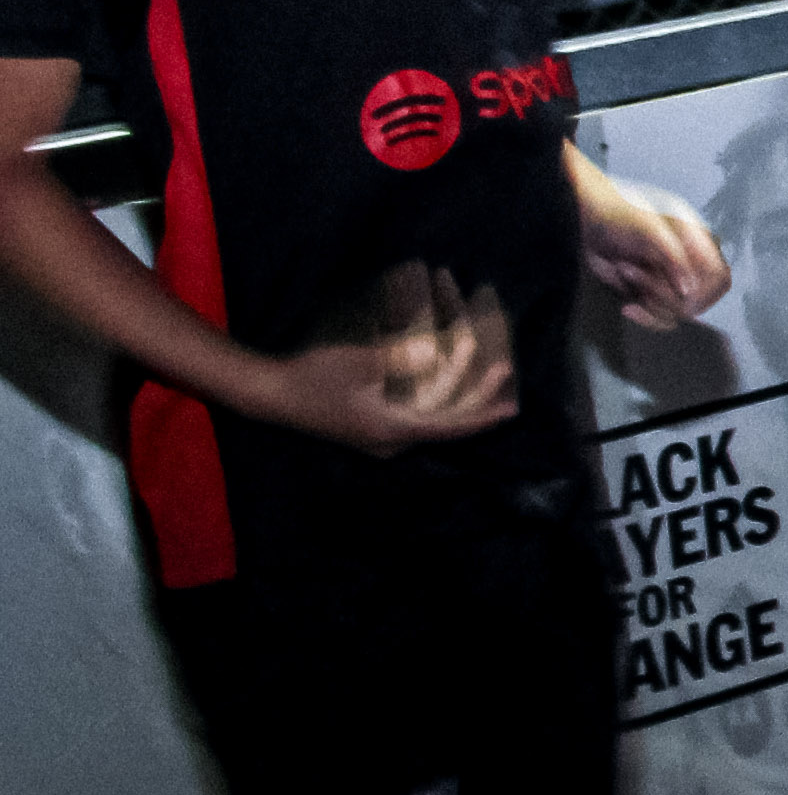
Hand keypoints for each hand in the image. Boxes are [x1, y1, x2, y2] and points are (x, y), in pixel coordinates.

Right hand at [252, 263, 517, 451]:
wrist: (269, 394)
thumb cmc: (312, 377)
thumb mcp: (358, 363)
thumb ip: (400, 359)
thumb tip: (438, 354)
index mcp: (391, 430)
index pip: (450, 427)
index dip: (482, 415)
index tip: (511, 406)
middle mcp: (391, 440)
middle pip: (446, 425)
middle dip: (475, 404)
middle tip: (507, 390)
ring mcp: (380, 436)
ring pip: (432, 420)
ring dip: (456, 401)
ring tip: (486, 386)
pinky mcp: (373, 426)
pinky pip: (415, 416)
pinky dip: (435, 400)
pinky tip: (448, 387)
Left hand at [574, 163, 726, 330]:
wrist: (588, 223)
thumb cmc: (620, 216)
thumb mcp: (651, 231)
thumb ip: (675, 259)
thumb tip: (690, 291)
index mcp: (698, 243)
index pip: (719, 276)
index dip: (704, 289)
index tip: (680, 288)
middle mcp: (689, 264)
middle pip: (698, 300)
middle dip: (665, 293)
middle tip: (638, 271)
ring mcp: (670, 282)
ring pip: (678, 313)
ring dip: (648, 299)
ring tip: (625, 271)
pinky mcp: (651, 297)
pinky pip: (663, 321)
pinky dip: (645, 318)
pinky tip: (628, 307)